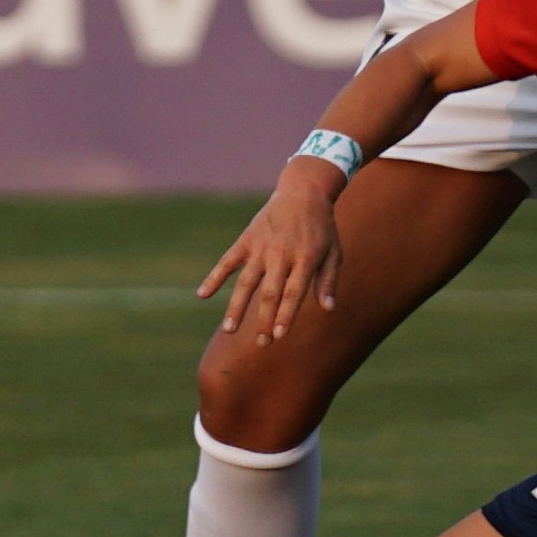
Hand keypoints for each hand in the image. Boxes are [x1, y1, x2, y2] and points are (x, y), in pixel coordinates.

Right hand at [196, 161, 347, 339]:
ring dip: (236, 306)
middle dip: (264, 319)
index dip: (285, 315)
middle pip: (269, 293)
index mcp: (304, 259)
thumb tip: (328, 309)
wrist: (303, 192)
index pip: (293, 293)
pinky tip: (202, 294)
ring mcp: (260, 247)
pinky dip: (214, 277)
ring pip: (246, 282)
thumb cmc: (322, 228)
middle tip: (261, 344)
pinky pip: (227, 261)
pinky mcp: (246, 240)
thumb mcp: (334, 252)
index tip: (278, 336)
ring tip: (229, 330)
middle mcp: (280, 255)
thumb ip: (329, 281)